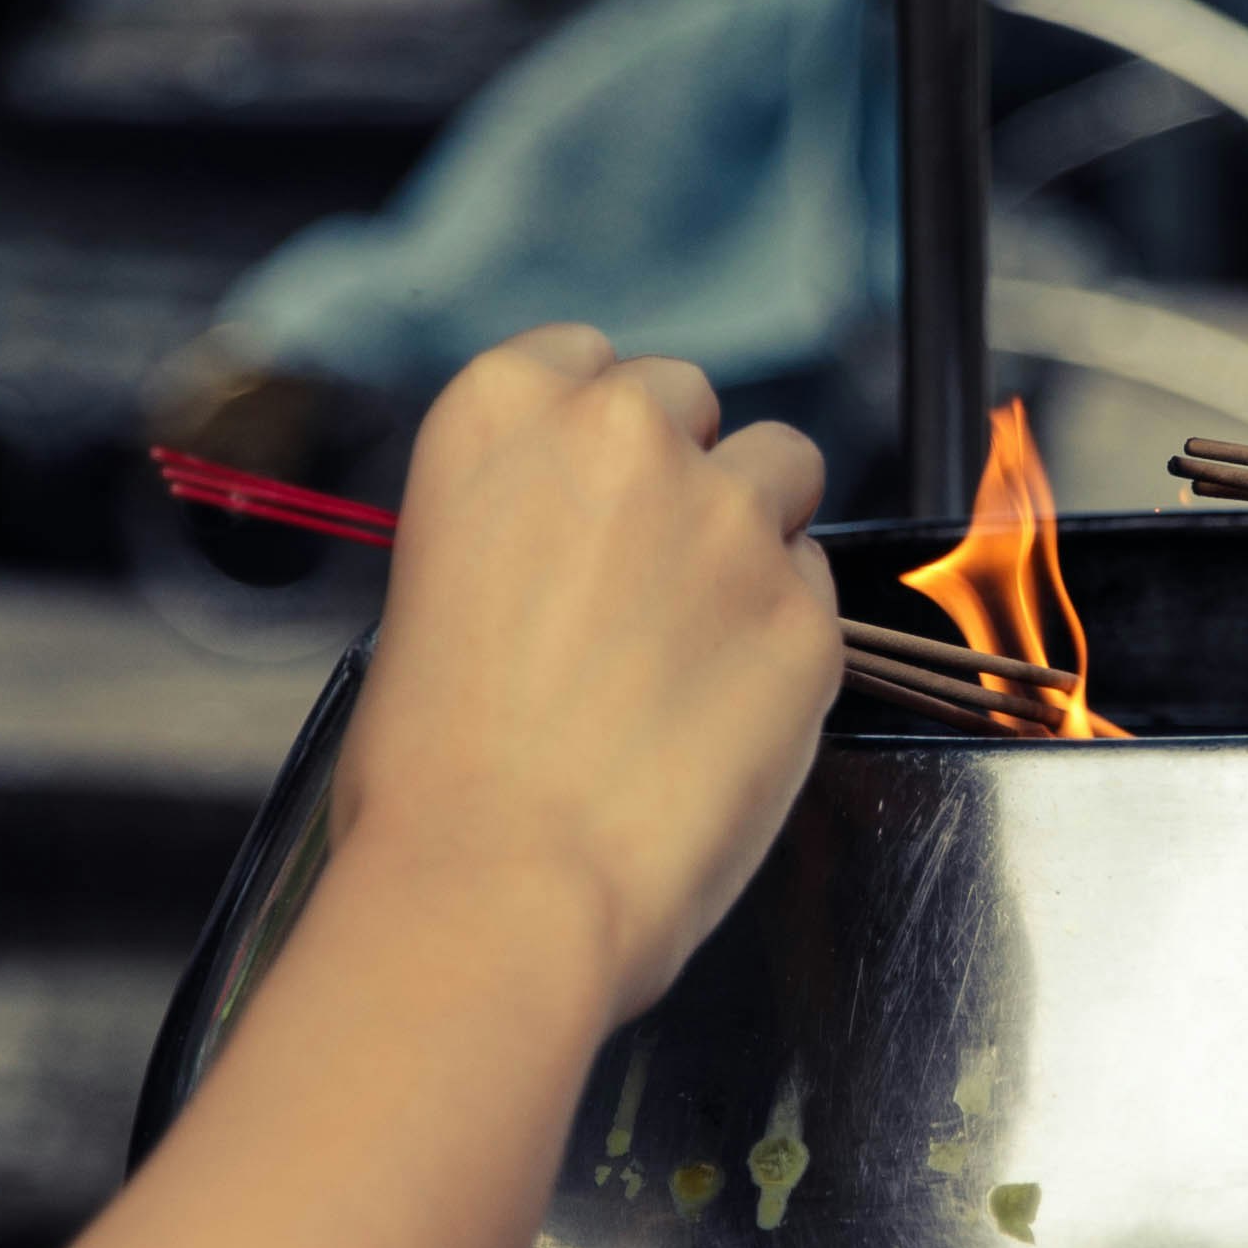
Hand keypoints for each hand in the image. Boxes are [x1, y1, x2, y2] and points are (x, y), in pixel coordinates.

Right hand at [334, 326, 835, 1023]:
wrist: (496, 891)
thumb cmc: (430, 777)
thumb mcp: (430, 597)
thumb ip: (521, 530)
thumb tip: (578, 549)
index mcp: (504, 411)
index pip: (586, 357)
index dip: (599, 433)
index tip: (592, 493)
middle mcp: (623, 435)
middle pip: (691, 401)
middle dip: (680, 470)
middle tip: (646, 579)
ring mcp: (729, 521)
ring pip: (785, 469)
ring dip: (755, 530)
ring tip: (700, 638)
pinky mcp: (808, 616)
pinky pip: (818, 592)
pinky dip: (785, 637)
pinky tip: (723, 713)